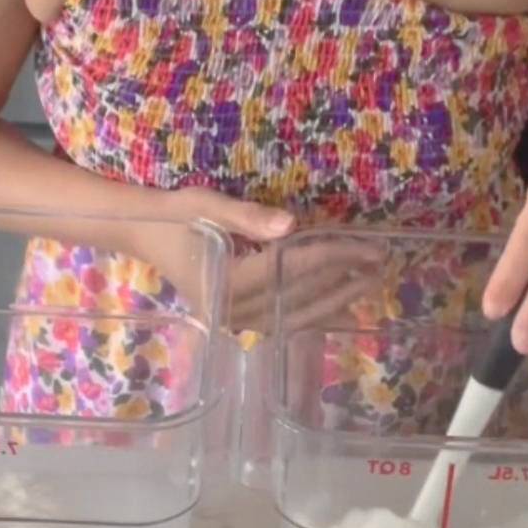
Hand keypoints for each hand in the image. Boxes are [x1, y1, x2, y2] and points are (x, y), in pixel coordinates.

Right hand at [155, 191, 382, 334]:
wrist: (146, 235)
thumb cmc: (175, 216)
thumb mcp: (206, 205)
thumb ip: (247, 216)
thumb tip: (292, 225)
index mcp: (229, 282)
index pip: (293, 267)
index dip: (335, 255)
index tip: (368, 247)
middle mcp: (234, 311)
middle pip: (301, 296)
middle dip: (345, 280)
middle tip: (381, 265)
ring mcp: (236, 322)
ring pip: (297, 316)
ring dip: (336, 301)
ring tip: (370, 286)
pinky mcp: (238, 322)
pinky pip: (283, 322)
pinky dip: (315, 314)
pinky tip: (341, 308)